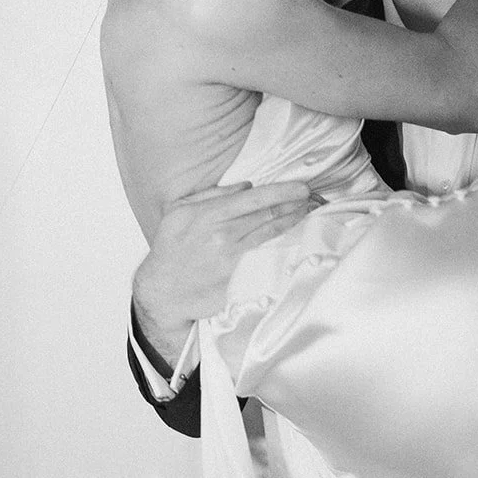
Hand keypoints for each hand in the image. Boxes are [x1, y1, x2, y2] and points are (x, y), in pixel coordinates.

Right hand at [131, 180, 319, 371]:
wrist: (162, 291)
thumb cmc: (170, 248)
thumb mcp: (180, 212)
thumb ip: (212, 194)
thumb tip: (246, 186)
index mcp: (211, 216)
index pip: (256, 199)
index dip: (283, 192)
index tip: (303, 187)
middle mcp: (225, 237)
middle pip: (270, 216)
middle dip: (296, 205)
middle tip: (316, 198)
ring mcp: (234, 260)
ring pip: (272, 236)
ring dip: (295, 223)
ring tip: (310, 213)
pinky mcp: (239, 280)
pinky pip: (266, 259)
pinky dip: (284, 248)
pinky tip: (298, 240)